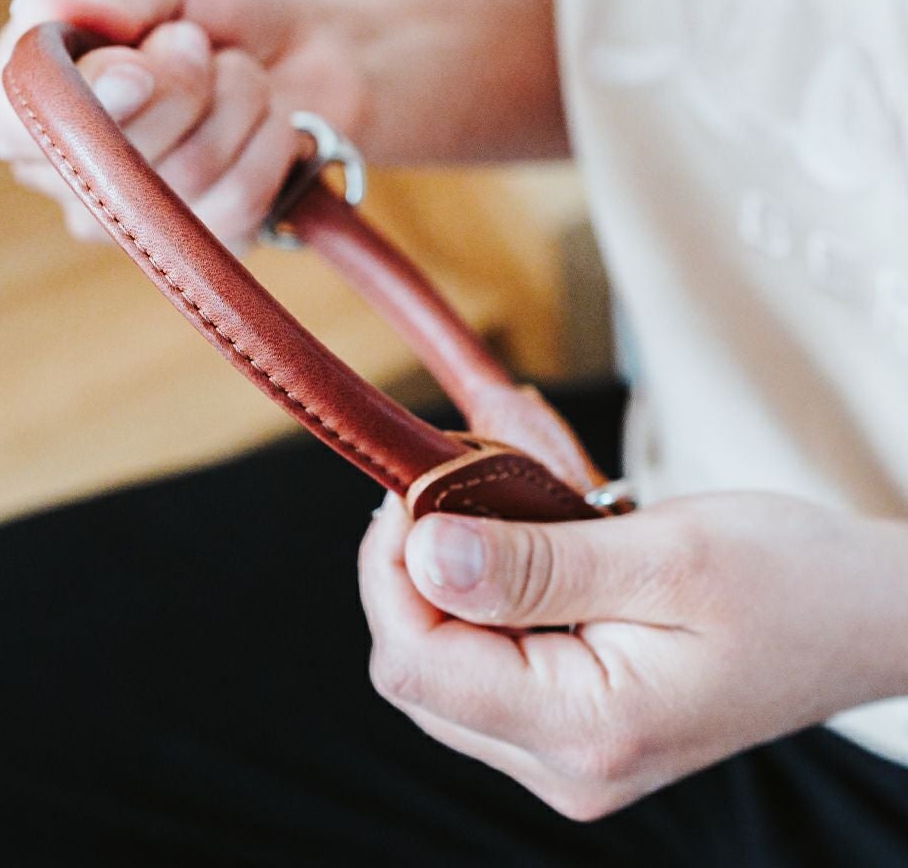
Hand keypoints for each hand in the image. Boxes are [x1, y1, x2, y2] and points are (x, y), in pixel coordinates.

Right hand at [0, 0, 365, 248]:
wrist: (316, 44)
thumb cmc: (227, 4)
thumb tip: (35, 9)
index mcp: (42, 99)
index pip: (11, 126)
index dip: (78, 105)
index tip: (137, 68)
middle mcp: (80, 174)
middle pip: (112, 159)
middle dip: (181, 85)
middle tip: (200, 46)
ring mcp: (147, 223)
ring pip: (186, 181)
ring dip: (235, 106)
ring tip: (240, 78)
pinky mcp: (214, 244)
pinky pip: (239, 206)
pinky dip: (269, 144)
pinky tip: (269, 122)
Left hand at [360, 487, 907, 818]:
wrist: (861, 619)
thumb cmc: (788, 582)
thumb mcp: (661, 555)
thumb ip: (534, 565)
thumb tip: (422, 553)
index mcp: (585, 731)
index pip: (414, 663)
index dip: (390, 568)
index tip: (416, 487)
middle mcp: (563, 765)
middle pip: (417, 667)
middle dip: (415, 567)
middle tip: (456, 484)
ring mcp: (566, 753)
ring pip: (442, 664)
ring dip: (449, 576)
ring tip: (498, 507)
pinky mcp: (574, 725)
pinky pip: (486, 663)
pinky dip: (485, 594)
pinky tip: (521, 546)